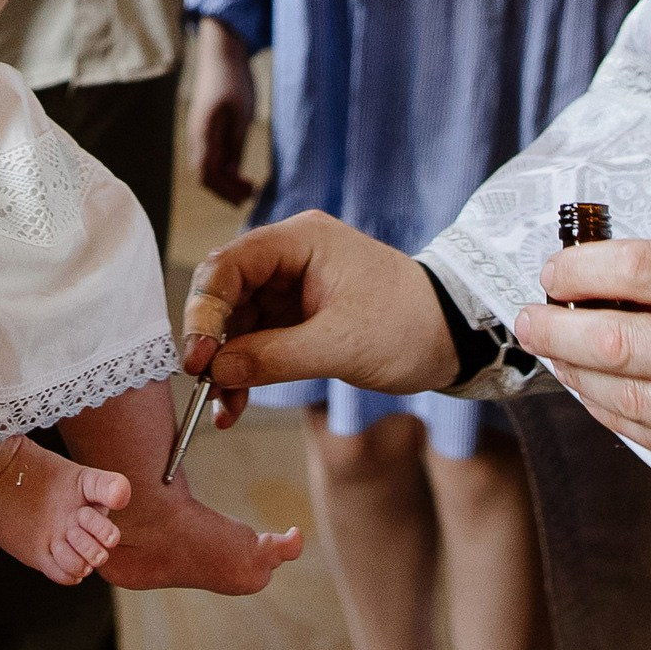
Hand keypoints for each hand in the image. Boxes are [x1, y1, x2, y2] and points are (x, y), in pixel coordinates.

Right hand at [179, 213, 457, 427]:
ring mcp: (292, 287)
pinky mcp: (298, 316)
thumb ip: (273, 356)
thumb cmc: (409, 325)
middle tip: (203, 382)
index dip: (205, 309)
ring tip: (222, 407)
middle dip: (212, 341)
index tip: (197, 356)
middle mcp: (290, 257)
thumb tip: (216, 369)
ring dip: (227, 365)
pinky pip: (257, 340)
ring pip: (238, 322)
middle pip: (227, 292)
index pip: (230, 264)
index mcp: (301, 241)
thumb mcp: (341, 345)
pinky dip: (246, 369)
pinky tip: (236, 403)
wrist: (453, 336)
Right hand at [186, 18, 257, 206]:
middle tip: (250, 196)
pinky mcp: (204, 126)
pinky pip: (209, 154)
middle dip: (225, 190)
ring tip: (247, 186)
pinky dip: (222, 167)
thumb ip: (236, 146)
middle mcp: (196, 136)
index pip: (207, 175)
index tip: (247, 197)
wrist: (221, 52)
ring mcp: (198, 131)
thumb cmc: (233, 80)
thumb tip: (232, 175)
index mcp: (203, 134)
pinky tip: (238, 168)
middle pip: (204, 175)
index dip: (225, 191)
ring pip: (206, 166)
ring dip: (224, 180)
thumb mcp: (241, 115)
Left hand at [515, 240, 650, 536]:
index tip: (553, 270)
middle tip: (527, 318)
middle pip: (616, 340)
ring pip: (630, 400)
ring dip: (579, 378)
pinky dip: (623, 420)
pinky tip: (603, 402)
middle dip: (555, 328)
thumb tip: (626, 283)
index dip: (581, 268)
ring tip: (556, 358)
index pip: (641, 270)